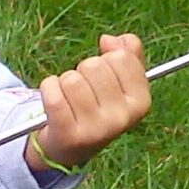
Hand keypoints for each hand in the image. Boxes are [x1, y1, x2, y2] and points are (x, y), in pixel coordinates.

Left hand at [34, 33, 149, 171]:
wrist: (68, 149)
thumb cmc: (95, 108)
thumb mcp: (119, 84)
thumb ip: (127, 56)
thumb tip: (109, 39)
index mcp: (140, 102)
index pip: (121, 57)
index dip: (106, 59)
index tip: (102, 76)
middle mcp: (121, 117)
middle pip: (94, 66)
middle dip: (83, 71)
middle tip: (82, 91)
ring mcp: (95, 129)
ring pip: (71, 79)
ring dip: (63, 82)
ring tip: (67, 98)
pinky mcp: (67, 134)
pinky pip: (53, 94)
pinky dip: (47, 88)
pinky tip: (50, 97)